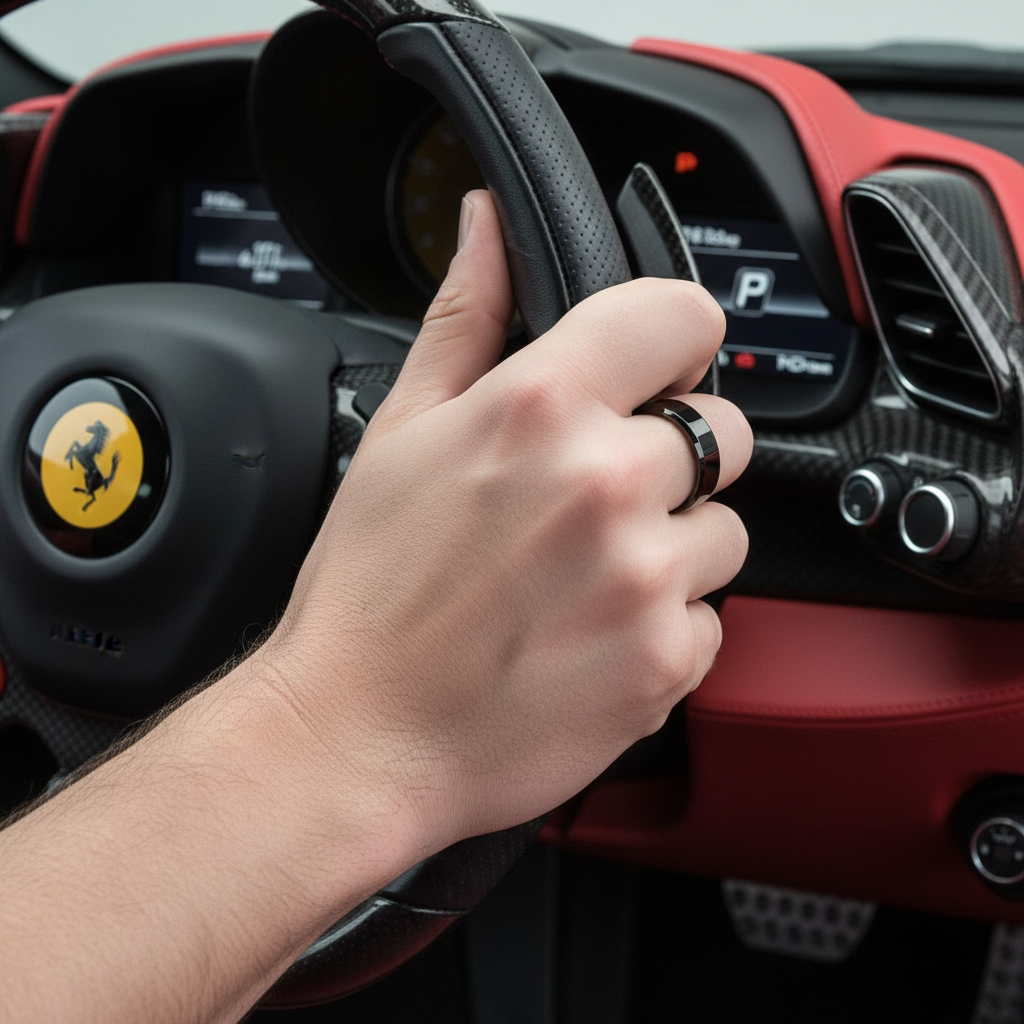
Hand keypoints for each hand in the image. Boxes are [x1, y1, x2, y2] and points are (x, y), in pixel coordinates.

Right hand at [261, 189, 751, 855]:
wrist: (359, 734)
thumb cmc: (370, 591)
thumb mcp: (401, 430)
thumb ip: (465, 315)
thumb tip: (487, 224)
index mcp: (542, 407)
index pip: (685, 316)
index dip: (674, 341)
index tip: (657, 372)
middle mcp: (606, 482)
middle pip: (722, 431)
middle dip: (671, 459)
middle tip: (595, 502)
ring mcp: (644, 577)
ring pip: (725, 531)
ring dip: (672, 548)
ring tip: (585, 579)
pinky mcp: (667, 661)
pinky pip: (711, 619)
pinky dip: (666, 626)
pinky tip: (591, 636)